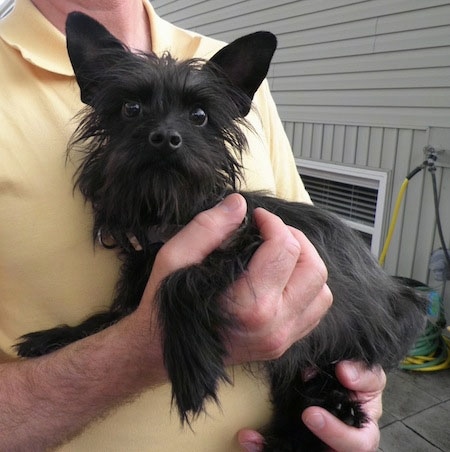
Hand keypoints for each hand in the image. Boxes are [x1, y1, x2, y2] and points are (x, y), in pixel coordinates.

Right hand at [138, 193, 331, 365]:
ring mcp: (281, 339)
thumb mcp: (174, 258)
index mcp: (249, 304)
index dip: (273, 222)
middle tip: (271, 232)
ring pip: (322, 290)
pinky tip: (283, 278)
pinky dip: (307, 287)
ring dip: (306, 263)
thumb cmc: (166, 306)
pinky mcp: (282, 346)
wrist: (162, 353)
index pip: (284, 249)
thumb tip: (239, 204)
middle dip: (295, 239)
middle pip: (313, 268)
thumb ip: (208, 227)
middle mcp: (273, 325)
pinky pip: (315, 310)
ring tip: (280, 253)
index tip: (257, 218)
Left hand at [238, 361, 385, 451]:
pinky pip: (282, 446)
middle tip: (297, 418)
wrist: (341, 380)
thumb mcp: (368, 376)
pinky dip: (262, 445)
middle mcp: (339, 444)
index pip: (358, 444)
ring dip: (272, 448)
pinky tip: (247, 437)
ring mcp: (317, 445)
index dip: (337, 435)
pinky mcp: (299, 442)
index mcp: (362, 432)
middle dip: (312, 442)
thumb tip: (344, 372)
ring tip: (250, 438)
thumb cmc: (358, 383)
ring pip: (298, 451)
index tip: (310, 414)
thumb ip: (362, 374)